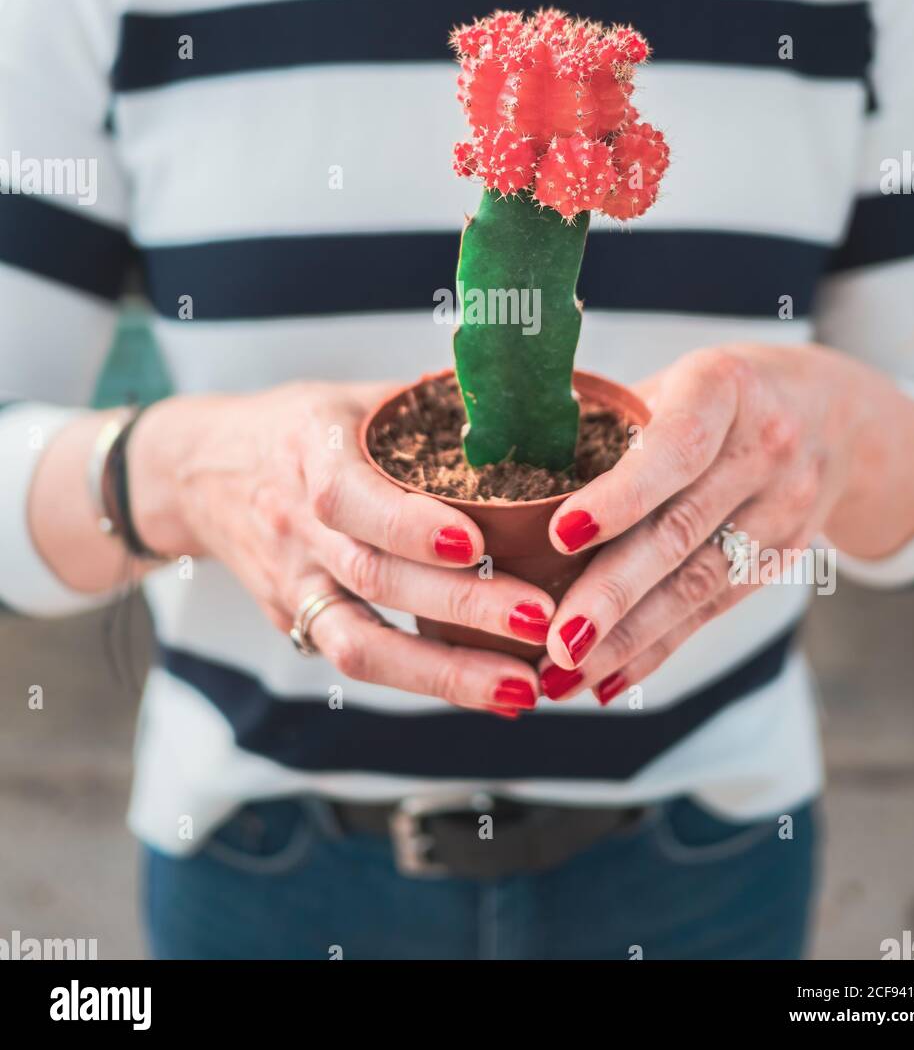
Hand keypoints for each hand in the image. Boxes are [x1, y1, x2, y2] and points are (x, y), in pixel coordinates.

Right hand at [128, 381, 550, 714]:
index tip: (475, 543)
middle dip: (462, 605)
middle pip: (373, 577)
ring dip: (446, 672)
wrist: (197, 473)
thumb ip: (426, 406)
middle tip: (540, 618)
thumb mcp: (350, 396)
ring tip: (522, 687)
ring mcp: (293, 582)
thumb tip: (521, 399)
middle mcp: (297, 524)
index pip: (351, 497)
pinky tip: (489, 691)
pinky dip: (423, 678)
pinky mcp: (294, 620)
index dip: (410, 525)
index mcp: (312, 451)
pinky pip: (357, 657)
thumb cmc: (296, 427)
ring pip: (359, 643)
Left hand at [535, 344, 913, 701]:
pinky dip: (658, 648)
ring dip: (628, 639)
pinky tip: (609, 678)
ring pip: (697, 583)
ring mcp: (785, 507)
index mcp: (723, 388)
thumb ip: (606, 424)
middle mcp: (764, 448)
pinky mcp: (786, 556)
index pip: (673, 447)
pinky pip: (714, 608)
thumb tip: (503, 476)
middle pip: (681, 531)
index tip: (562, 534)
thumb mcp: (671, 381)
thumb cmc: (716, 393)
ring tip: (564, 673)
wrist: (833, 411)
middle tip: (554, 640)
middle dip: (613, 594)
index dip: (620, 494)